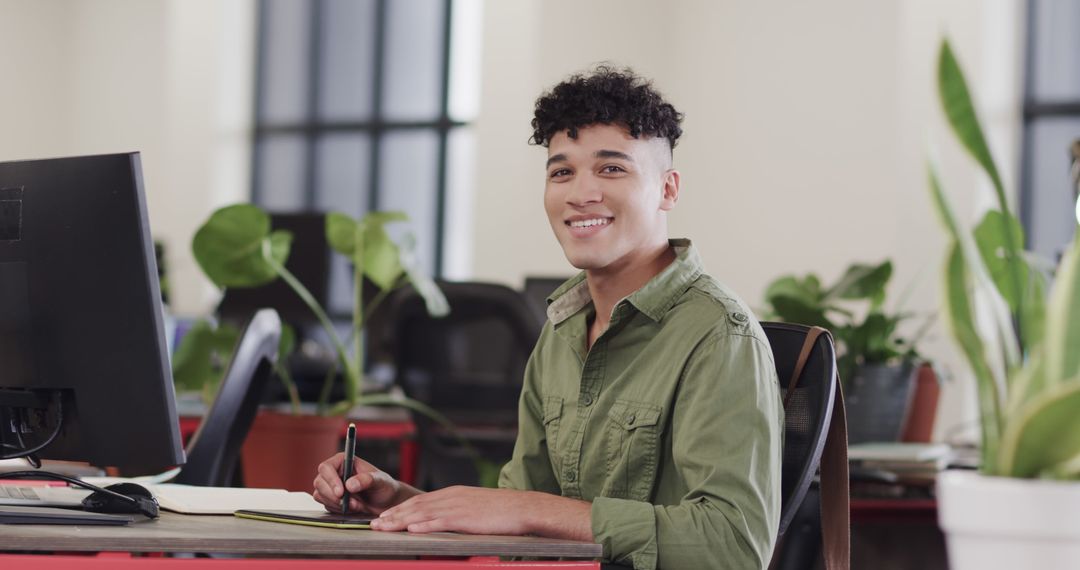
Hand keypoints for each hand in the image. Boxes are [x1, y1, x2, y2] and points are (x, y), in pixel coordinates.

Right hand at [312, 452, 404, 514]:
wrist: (386, 503)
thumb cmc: (384, 487)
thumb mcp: (380, 481)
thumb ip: (366, 480)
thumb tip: (349, 484)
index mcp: (344, 461)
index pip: (326, 467)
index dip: (331, 480)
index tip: (341, 492)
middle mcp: (335, 472)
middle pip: (319, 482)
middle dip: (333, 496)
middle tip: (350, 503)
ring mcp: (332, 486)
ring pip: (320, 495)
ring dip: (336, 504)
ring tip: (356, 505)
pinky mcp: (331, 499)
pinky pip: (325, 505)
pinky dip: (337, 510)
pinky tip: (352, 509)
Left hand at [371, 486, 591, 540]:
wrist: (523, 508)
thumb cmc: (502, 511)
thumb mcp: (475, 507)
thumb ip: (457, 512)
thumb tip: (444, 522)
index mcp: (453, 494)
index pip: (420, 501)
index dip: (399, 509)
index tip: (384, 517)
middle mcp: (451, 497)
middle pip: (415, 505)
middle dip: (393, 515)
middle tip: (374, 524)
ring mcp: (457, 506)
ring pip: (422, 512)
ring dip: (400, 520)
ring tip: (383, 527)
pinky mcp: (465, 517)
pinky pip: (439, 521)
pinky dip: (422, 524)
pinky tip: (410, 528)